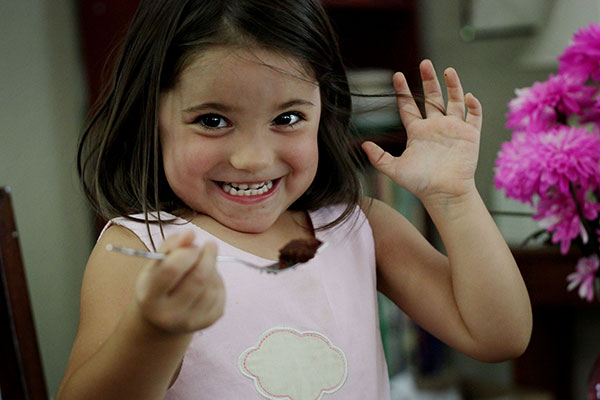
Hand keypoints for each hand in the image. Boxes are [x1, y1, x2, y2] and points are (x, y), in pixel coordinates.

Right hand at [134, 231, 224, 333]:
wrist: (163, 318)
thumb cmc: (159, 283)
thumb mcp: (156, 264)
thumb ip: (171, 245)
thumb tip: (191, 233)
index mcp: (150, 297)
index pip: (173, 269)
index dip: (188, 251)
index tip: (194, 243)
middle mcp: (168, 314)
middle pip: (198, 278)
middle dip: (208, 256)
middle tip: (209, 246)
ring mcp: (189, 322)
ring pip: (212, 285)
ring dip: (213, 268)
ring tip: (204, 265)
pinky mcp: (207, 322)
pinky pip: (220, 293)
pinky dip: (217, 281)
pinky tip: (208, 280)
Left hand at [362, 59, 482, 204]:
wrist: (443, 194)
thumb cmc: (420, 184)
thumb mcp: (395, 169)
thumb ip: (379, 157)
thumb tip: (362, 145)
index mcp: (417, 132)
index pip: (409, 107)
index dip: (403, 92)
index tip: (397, 76)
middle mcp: (435, 127)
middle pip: (432, 98)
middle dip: (428, 80)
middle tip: (424, 63)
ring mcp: (453, 129)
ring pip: (454, 101)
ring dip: (453, 85)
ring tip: (447, 70)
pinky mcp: (469, 135)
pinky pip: (474, 116)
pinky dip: (473, 105)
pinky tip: (468, 96)